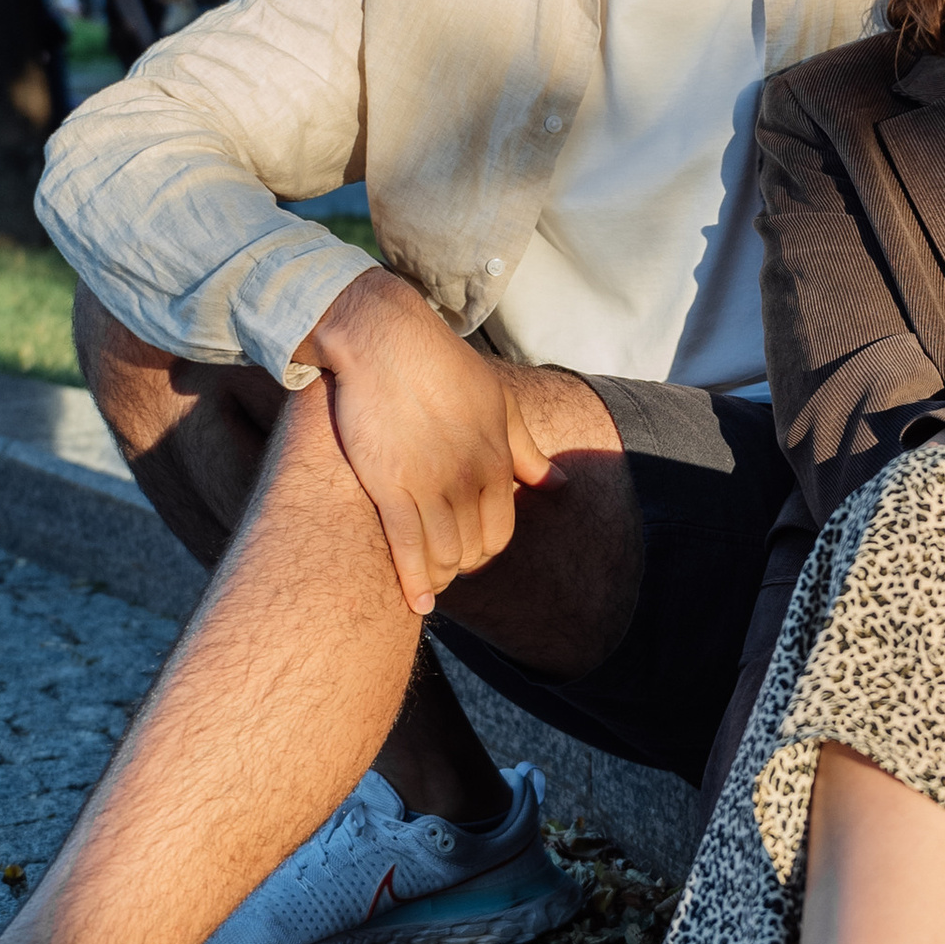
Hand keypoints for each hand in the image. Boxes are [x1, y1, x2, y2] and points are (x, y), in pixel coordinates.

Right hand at [298, 269, 560, 616]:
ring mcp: (430, 485)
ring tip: (428, 580)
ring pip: (444, 556)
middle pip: (473, 550)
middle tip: (445, 569)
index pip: (500, 531)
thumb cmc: (442, 368)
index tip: (468, 554)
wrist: (386, 340)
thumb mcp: (498, 404)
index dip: (485, 551)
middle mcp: (469, 479)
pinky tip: (418, 603)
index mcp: (497, 460)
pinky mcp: (389, 486)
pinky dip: (414, 582)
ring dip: (438, 576)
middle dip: (461, 567)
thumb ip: (526, 451)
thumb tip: (557, 484)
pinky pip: (407, 549)